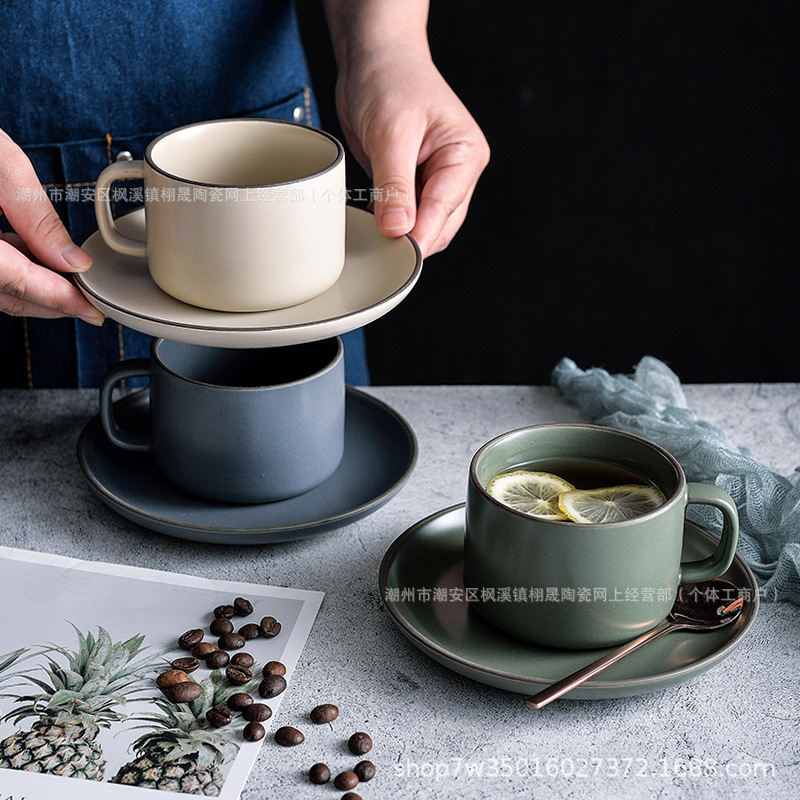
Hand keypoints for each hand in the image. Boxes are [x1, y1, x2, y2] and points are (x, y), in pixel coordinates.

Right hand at [0, 128, 103, 323]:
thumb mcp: (0, 161)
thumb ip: (35, 214)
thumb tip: (73, 260)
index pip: (15, 281)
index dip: (57, 298)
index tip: (91, 309)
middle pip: (6, 294)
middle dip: (50, 300)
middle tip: (90, 302)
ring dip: (34, 288)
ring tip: (72, 282)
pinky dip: (13, 271)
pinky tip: (38, 260)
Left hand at [334, 44, 489, 256]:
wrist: (373, 57)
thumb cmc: (390, 79)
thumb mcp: (390, 132)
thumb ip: (394, 184)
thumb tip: (398, 229)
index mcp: (464, 155)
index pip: (444, 207)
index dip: (422, 234)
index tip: (401, 254)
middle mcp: (456, 170)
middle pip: (439, 223)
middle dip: (413, 238)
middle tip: (383, 250)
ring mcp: (434, 178)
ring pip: (423, 224)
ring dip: (401, 233)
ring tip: (376, 235)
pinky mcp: (413, 182)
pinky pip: (406, 214)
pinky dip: (391, 223)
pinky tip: (374, 224)